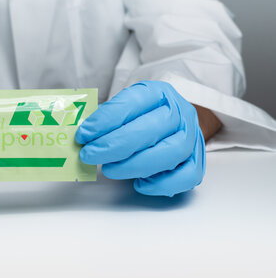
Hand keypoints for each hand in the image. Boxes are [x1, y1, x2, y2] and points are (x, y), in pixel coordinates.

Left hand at [75, 81, 204, 196]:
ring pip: (170, 152)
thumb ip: (104, 120)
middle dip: (114, 145)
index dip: (105, 120)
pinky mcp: (196, 161)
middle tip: (90, 155)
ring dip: (134, 165)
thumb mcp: (123, 107)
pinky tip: (139, 184)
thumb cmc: (141, 116)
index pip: (133, 102)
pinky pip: (187, 176)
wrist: (173, 120)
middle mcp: (180, 112)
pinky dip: (161, 184)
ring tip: (109, 170)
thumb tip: (80, 137)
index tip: (84, 135)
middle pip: (151, 129)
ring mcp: (192, 137)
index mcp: (158, 93)